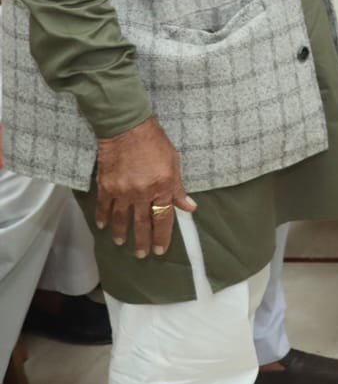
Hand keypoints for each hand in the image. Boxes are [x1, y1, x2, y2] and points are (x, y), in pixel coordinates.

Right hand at [95, 117, 195, 258]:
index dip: (162, 236)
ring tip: (122, 243)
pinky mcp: (106, 186)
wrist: (127, 129)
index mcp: (162, 187)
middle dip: (142, 241)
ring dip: (122, 233)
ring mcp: (122, 191)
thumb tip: (188, 207)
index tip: (161, 249)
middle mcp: (142, 193)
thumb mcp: (174, 163)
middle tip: (142, 255)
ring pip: (121, 219)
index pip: (163, 218)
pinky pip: (103, 207)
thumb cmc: (155, 143)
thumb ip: (178, 189)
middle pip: (142, 223)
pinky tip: (102, 226)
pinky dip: (102, 218)